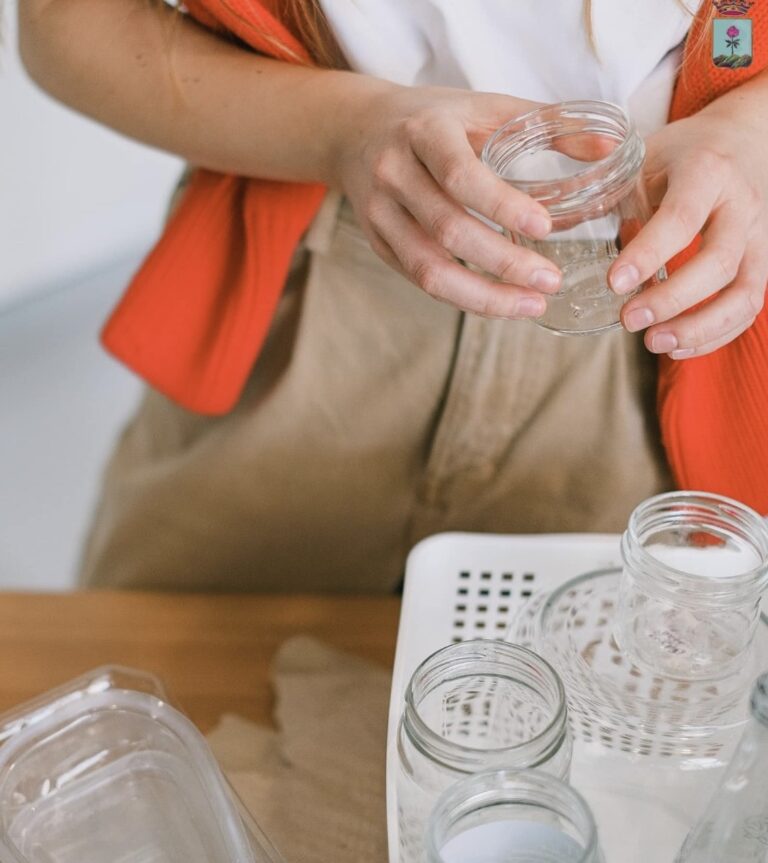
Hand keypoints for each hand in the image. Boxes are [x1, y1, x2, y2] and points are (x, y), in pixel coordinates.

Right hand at [332, 83, 562, 318]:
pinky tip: (499, 303)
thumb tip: (611, 150)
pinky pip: (420, 281)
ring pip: (428, 270)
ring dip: (482, 297)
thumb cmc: (432, 120)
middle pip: (448, 231)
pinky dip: (462, 298)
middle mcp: (394, 174)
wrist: (356, 132)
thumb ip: (544, 124)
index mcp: (425, 133)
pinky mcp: (378, 245)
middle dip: (503, 264)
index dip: (502, 206)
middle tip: (550, 282)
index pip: (461, 175)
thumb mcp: (482, 107)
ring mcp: (380, 214)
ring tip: (530, 307)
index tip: (545, 229)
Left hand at [610, 112, 767, 357]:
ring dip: (698, 327)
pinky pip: (748, 307)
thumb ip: (606, 188)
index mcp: (706, 171)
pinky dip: (714, 335)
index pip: (682, 218)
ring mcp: (758, 237)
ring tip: (652, 342)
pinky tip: (675, 347)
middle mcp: (741, 205)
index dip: (648, 254)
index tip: (614, 283)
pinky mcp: (762, 262)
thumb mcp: (643, 155)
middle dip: (672, 299)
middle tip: (628, 320)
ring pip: (743, 293)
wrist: (745, 138)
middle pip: (718, 262)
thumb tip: (551, 225)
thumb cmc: (682, 155)